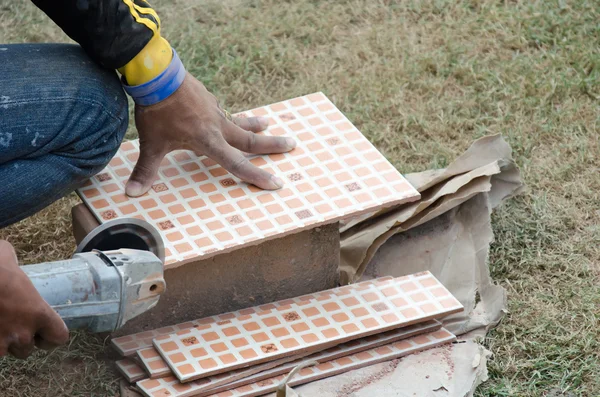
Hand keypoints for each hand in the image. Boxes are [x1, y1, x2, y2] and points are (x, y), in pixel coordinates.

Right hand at [0, 241, 68, 358]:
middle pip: (28, 348)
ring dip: (2, 343)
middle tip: (10, 324)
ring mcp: (1, 344)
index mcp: (39, 313)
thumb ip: (16, 267)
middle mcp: (23, 333)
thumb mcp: (9, 260)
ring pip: (7, 353)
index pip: (59, 337)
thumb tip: (8, 256)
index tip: (42, 331)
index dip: (50, 336)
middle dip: (20, 339)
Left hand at [125, 73, 295, 196]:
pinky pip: (225, 112)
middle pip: (250, 139)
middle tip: (292, 144)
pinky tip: (228, 116)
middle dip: (272, 144)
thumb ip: (146, 169)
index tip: (275, 183)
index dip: (255, 176)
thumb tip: (131, 193)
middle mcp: (217, 126)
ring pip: (240, 122)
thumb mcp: (151, 143)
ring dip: (255, 126)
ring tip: (267, 124)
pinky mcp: (208, 99)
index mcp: (208, 140)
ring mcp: (215, 110)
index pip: (236, 163)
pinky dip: (232, 117)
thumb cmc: (157, 111)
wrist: (157, 75)